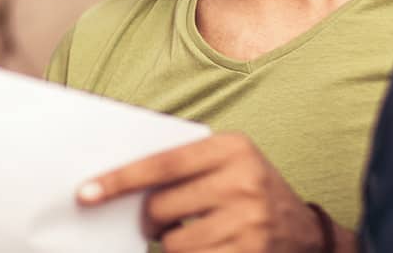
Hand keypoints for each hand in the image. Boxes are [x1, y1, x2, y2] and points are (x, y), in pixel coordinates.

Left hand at [78, 132, 324, 251]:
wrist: (306, 233)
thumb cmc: (246, 190)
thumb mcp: (224, 163)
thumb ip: (179, 165)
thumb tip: (114, 183)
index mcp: (231, 148)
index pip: (160, 164)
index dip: (119, 180)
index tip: (85, 193)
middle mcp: (244, 183)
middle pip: (161, 207)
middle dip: (148, 219)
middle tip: (156, 221)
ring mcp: (251, 222)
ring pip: (175, 243)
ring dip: (171, 243)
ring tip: (190, 234)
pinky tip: (206, 247)